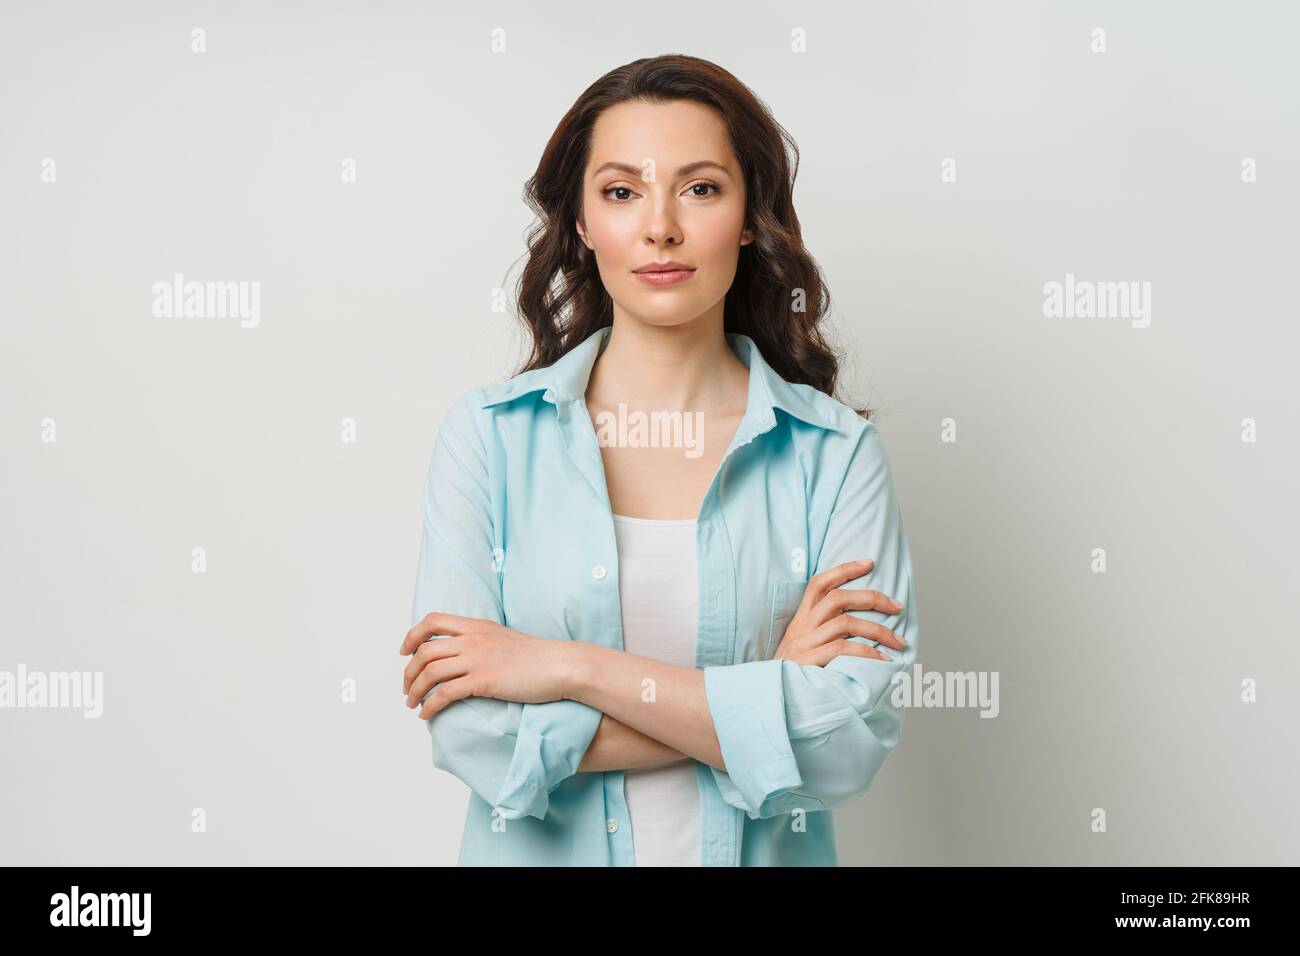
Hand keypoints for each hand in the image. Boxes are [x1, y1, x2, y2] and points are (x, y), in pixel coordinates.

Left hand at [399, 613, 570, 717]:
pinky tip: (426, 714)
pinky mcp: (483, 681)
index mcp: (477, 626)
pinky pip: (444, 694)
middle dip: (409, 672)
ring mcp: (477, 659)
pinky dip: (430, 705)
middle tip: (407, 688)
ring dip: (414, 691)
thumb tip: (464, 655)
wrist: (559, 665)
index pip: (432, 621)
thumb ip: (481, 641)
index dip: (413, 635)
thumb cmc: (537, 657)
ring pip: (430, 672)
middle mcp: (472, 639)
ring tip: (412, 704)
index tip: (406, 651)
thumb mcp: (503, 638)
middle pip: (424, 651)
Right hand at [773, 559, 905, 665]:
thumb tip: (860, 623)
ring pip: (845, 623)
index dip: (844, 569)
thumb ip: (822, 631)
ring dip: (878, 630)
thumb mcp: (802, 645)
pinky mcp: (810, 662)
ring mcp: (805, 643)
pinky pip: (844, 649)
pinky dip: (868, 653)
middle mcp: (802, 626)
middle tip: (897, 607)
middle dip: (872, 599)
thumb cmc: (794, 672)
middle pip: (838, 598)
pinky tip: (883, 660)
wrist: (772, 696)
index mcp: (801, 618)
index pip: (819, 584)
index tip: (869, 562)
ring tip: (898, 641)